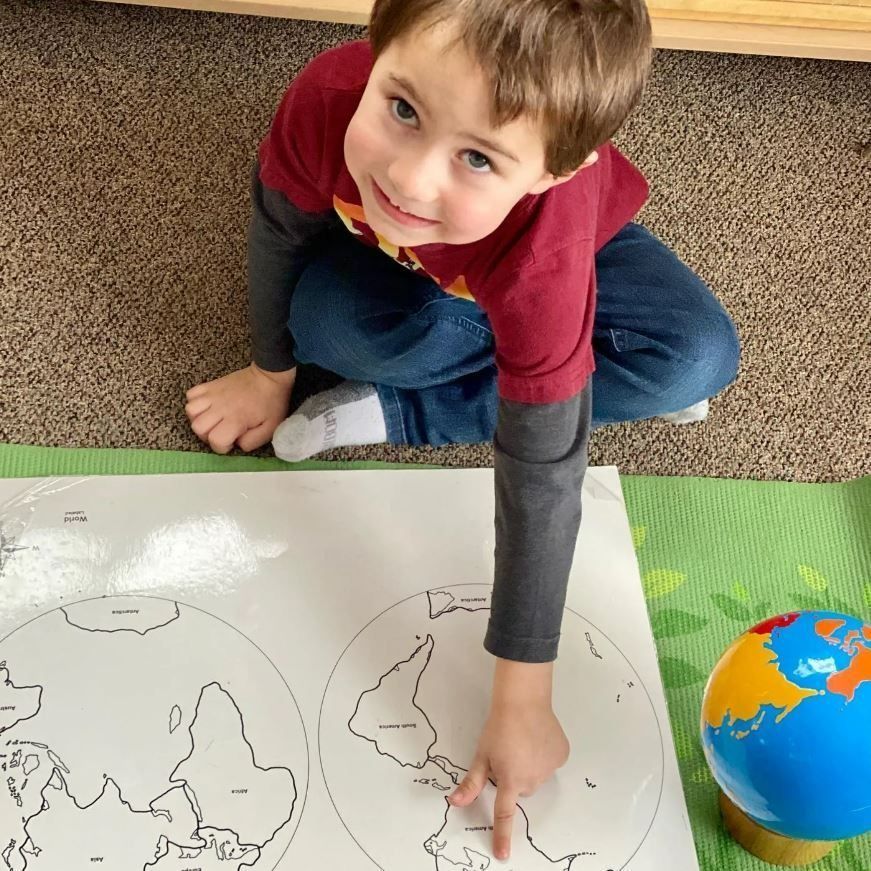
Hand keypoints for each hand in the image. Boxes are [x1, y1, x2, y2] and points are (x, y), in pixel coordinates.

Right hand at [185, 363, 295, 453]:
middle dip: (208, 435)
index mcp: (236, 419)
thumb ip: (253, 441)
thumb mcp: (270, 428)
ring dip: (198, 419)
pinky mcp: (210, 384)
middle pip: (198, 428)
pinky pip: (191, 394)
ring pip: (190, 411)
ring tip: (212, 420)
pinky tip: (207, 406)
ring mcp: (212, 394)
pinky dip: (195, 403)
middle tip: (221, 432)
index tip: (231, 441)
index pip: (215, 440)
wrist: (269, 376)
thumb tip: (237, 444)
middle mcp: (220, 407)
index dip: (222, 447)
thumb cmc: (271, 403)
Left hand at [447, 660, 568, 860]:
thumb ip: (471, 782)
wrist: (524, 700)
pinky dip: (543, 756)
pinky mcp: (561, 756)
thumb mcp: (482, 754)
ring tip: (523, 742)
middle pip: (521, 789)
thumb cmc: (500, 725)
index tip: (503, 855)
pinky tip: (537, 739)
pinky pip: (550, 764)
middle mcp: (532, 779)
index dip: (502, 836)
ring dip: (529, 766)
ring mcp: (549, 768)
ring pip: (536, 777)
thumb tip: (455, 802)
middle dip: (514, 777)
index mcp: (510, 780)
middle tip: (508, 754)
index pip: (505, 814)